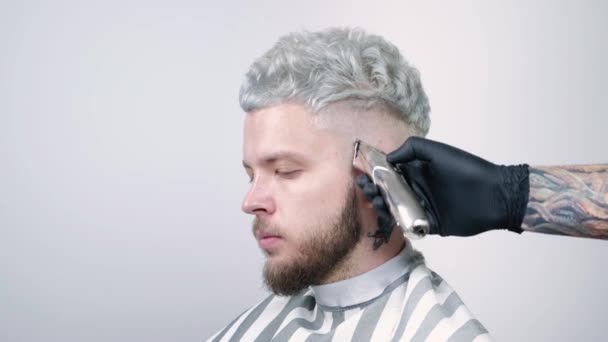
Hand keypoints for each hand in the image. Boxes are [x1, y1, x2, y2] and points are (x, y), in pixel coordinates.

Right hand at [357, 137, 529, 236]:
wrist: (494, 196)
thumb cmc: (466, 169)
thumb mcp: (438, 151)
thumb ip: (411, 149)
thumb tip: (388, 158)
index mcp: (419, 171)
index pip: (392, 172)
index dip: (376, 173)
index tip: (363, 173)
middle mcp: (419, 189)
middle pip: (390, 191)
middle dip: (375, 190)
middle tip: (367, 190)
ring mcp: (424, 207)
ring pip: (397, 209)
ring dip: (383, 206)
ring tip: (375, 202)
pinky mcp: (431, 224)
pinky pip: (410, 225)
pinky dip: (398, 222)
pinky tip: (389, 217)